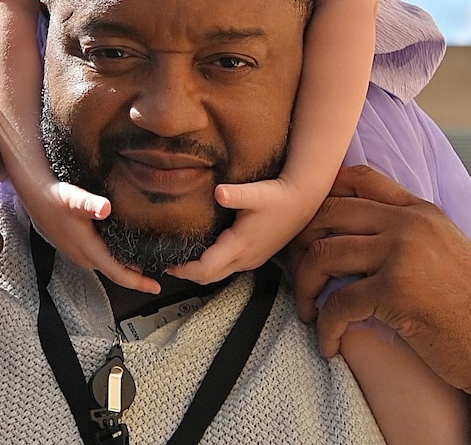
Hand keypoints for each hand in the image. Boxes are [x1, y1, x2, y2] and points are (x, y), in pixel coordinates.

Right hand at [17, 169, 160, 293]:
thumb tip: (104, 208)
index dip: (138, 282)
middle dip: (136, 277)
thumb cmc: (54, 197)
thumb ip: (89, 204)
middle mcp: (84, 256)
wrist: (35, 195)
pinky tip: (122, 250)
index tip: (156, 287)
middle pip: (115, 273)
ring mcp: (79, 253)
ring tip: (145, 264)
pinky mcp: (76, 247)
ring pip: (107, 266)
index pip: (117, 273)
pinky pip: (100, 259)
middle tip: (158, 276)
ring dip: (124, 268)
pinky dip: (114, 259)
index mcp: (88, 249)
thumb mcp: (73, 198)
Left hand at [166, 174, 318, 283]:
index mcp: (240, 246)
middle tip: (168, 263)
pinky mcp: (254, 256)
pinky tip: (203, 252)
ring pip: (219, 274)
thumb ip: (236, 194)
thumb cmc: (278, 197)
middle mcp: (245, 258)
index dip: (185, 270)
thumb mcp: (257, 193)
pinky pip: (228, 268)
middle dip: (187, 274)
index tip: (168, 262)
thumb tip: (219, 192)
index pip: (206, 269)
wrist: (302, 202)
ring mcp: (251, 260)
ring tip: (181, 258)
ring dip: (199, 271)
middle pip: (209, 277)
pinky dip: (212, 266)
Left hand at [283, 165, 470, 425]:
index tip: (307, 231)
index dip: (321, 198)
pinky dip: (324, 327)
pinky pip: (337, 302)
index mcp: (421, 210)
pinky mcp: (397, 290)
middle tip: (296, 277)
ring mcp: (403, 253)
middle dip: (300, 246)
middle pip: (327, 213)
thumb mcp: (447, 253)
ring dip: (304, 288)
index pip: (358, 178)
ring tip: (308, 312)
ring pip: (322, 254)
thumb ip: (409, 233)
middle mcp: (410, 223)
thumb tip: (358, 233)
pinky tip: (329, 345)